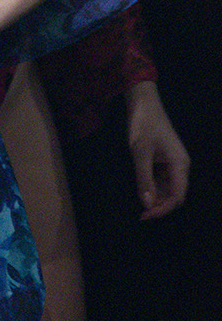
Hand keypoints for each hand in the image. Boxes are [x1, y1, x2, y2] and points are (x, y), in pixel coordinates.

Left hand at [126, 80, 189, 217]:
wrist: (143, 104)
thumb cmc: (143, 125)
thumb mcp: (140, 153)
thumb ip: (144, 179)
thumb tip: (148, 204)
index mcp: (180, 164)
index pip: (177, 196)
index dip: (163, 209)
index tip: (146, 216)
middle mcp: (180, 166)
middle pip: (174, 195)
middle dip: (159, 206)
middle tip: (141, 215)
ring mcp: (172, 163)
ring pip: (167, 189)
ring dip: (156, 198)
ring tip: (140, 206)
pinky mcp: (164, 161)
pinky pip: (161, 180)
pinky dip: (152, 188)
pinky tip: (142, 191)